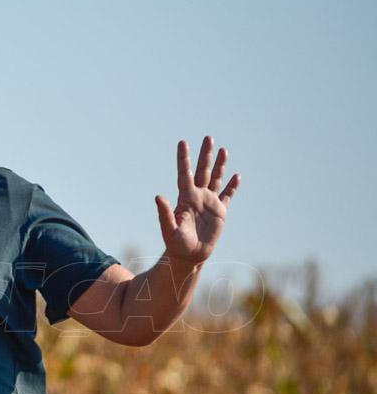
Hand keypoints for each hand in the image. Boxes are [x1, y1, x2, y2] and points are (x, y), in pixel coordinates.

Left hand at [155, 136, 239, 265]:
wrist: (190, 255)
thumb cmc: (176, 244)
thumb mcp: (169, 229)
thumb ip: (164, 213)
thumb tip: (158, 197)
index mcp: (185, 198)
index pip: (185, 173)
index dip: (184, 158)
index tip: (182, 142)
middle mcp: (197, 196)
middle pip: (202, 171)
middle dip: (205, 155)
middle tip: (208, 137)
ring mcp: (209, 202)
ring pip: (215, 179)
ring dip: (219, 165)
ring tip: (223, 149)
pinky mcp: (219, 211)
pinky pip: (226, 195)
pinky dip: (231, 186)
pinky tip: (236, 176)